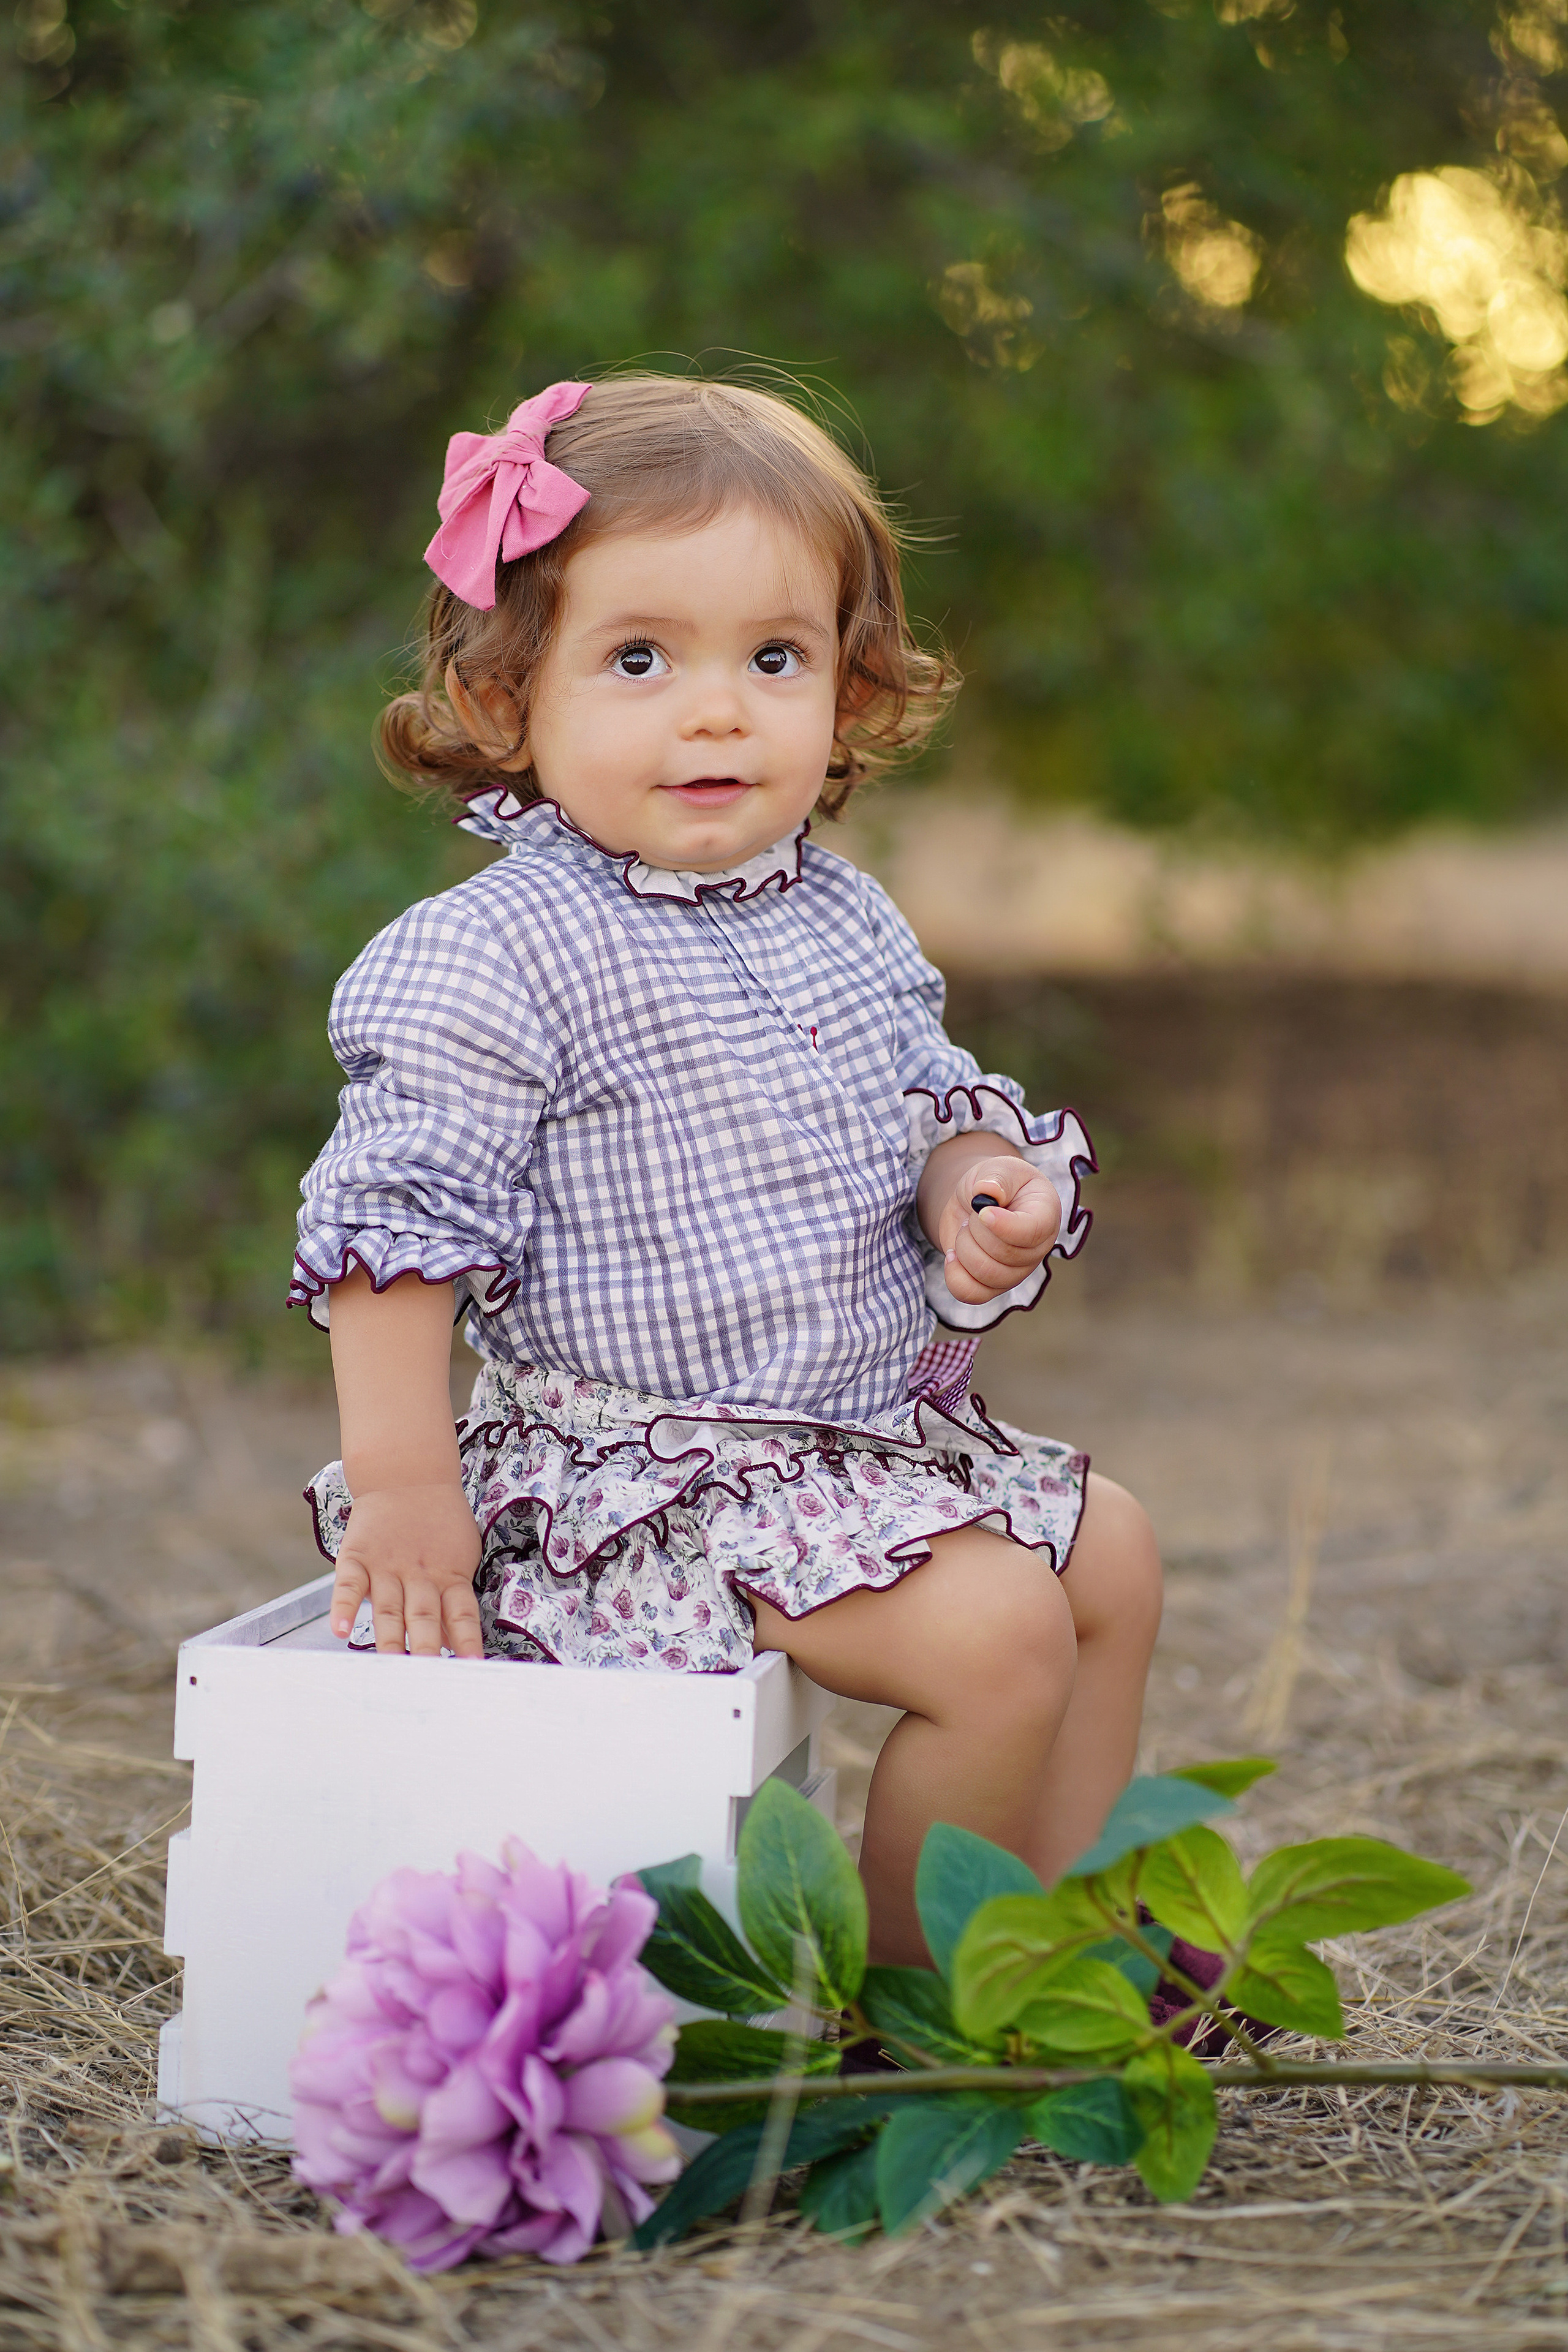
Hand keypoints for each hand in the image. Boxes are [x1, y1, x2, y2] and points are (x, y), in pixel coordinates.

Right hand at [329, 1481, 483, 1657]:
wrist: (407, 1474)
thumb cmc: (439, 1523)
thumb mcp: (458, 1556)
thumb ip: (453, 1599)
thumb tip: (455, 1644)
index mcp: (449, 1575)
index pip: (461, 1613)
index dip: (468, 1640)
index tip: (473, 1667)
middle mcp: (418, 1574)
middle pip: (423, 1615)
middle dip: (426, 1647)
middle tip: (428, 1676)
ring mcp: (386, 1567)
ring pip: (388, 1608)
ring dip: (389, 1638)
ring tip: (391, 1664)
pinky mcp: (357, 1557)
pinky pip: (348, 1585)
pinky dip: (342, 1608)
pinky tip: (339, 1631)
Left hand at [934, 1152, 1060, 1306]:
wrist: (976, 1202)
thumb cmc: (995, 1183)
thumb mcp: (998, 1168)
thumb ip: (996, 1177)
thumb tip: (987, 1192)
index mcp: (1045, 1215)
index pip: (1031, 1232)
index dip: (1003, 1227)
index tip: (982, 1211)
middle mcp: (1037, 1248)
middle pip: (1004, 1255)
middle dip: (975, 1230)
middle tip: (974, 1213)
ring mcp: (1016, 1271)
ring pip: (986, 1275)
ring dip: (964, 1248)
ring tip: (968, 1230)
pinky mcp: (993, 1285)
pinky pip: (972, 1294)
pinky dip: (954, 1275)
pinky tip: (952, 1255)